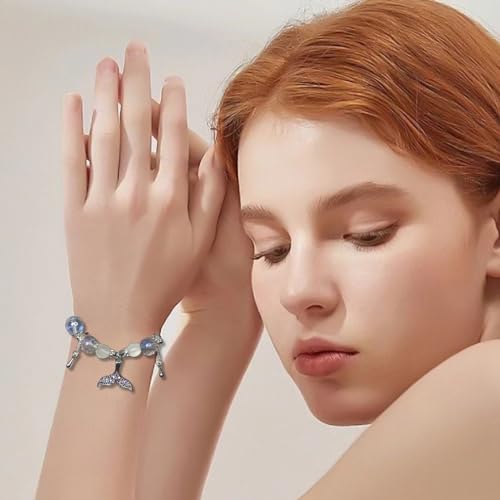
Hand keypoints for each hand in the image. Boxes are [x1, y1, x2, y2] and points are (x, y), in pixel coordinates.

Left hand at [60, 40, 226, 339]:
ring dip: (105, 95)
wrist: (120, 318)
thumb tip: (215, 156)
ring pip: (103, 135)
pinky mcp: (75, 211)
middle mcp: (136, 194)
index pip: (174, 138)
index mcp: (171, 200)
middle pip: (136, 125)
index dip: (174, 103)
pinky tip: (75, 103)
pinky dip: (71, 130)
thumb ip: (209, 197)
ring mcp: (102, 201)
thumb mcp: (198, 243)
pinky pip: (72, 163)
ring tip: (107, 65)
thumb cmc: (166, 282)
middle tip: (136, 50)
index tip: (173, 79)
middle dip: (137, 81)